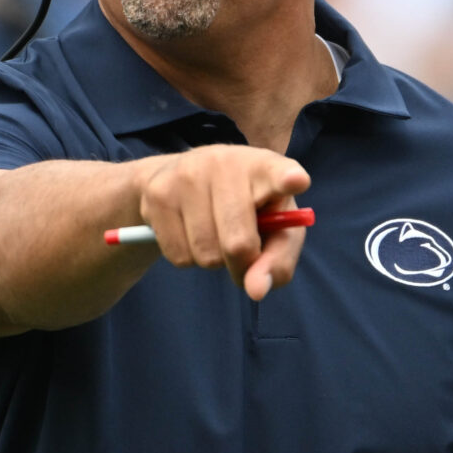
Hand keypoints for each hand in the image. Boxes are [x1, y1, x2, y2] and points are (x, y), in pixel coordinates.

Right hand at [134, 145, 311, 300]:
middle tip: (242, 256)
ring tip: (213, 233)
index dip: (287, 178)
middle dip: (242, 265)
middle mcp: (226, 162)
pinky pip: (178, 255)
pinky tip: (188, 231)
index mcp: (264, 166)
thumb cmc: (242, 207)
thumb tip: (256, 290)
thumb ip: (277, 260)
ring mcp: (187, 174)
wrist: (174, 178)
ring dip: (212, 260)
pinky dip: (187, 257)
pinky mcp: (157, 193)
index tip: (296, 181)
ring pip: (205, 254)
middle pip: (238, 243)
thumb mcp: (272, 229)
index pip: (278, 171)